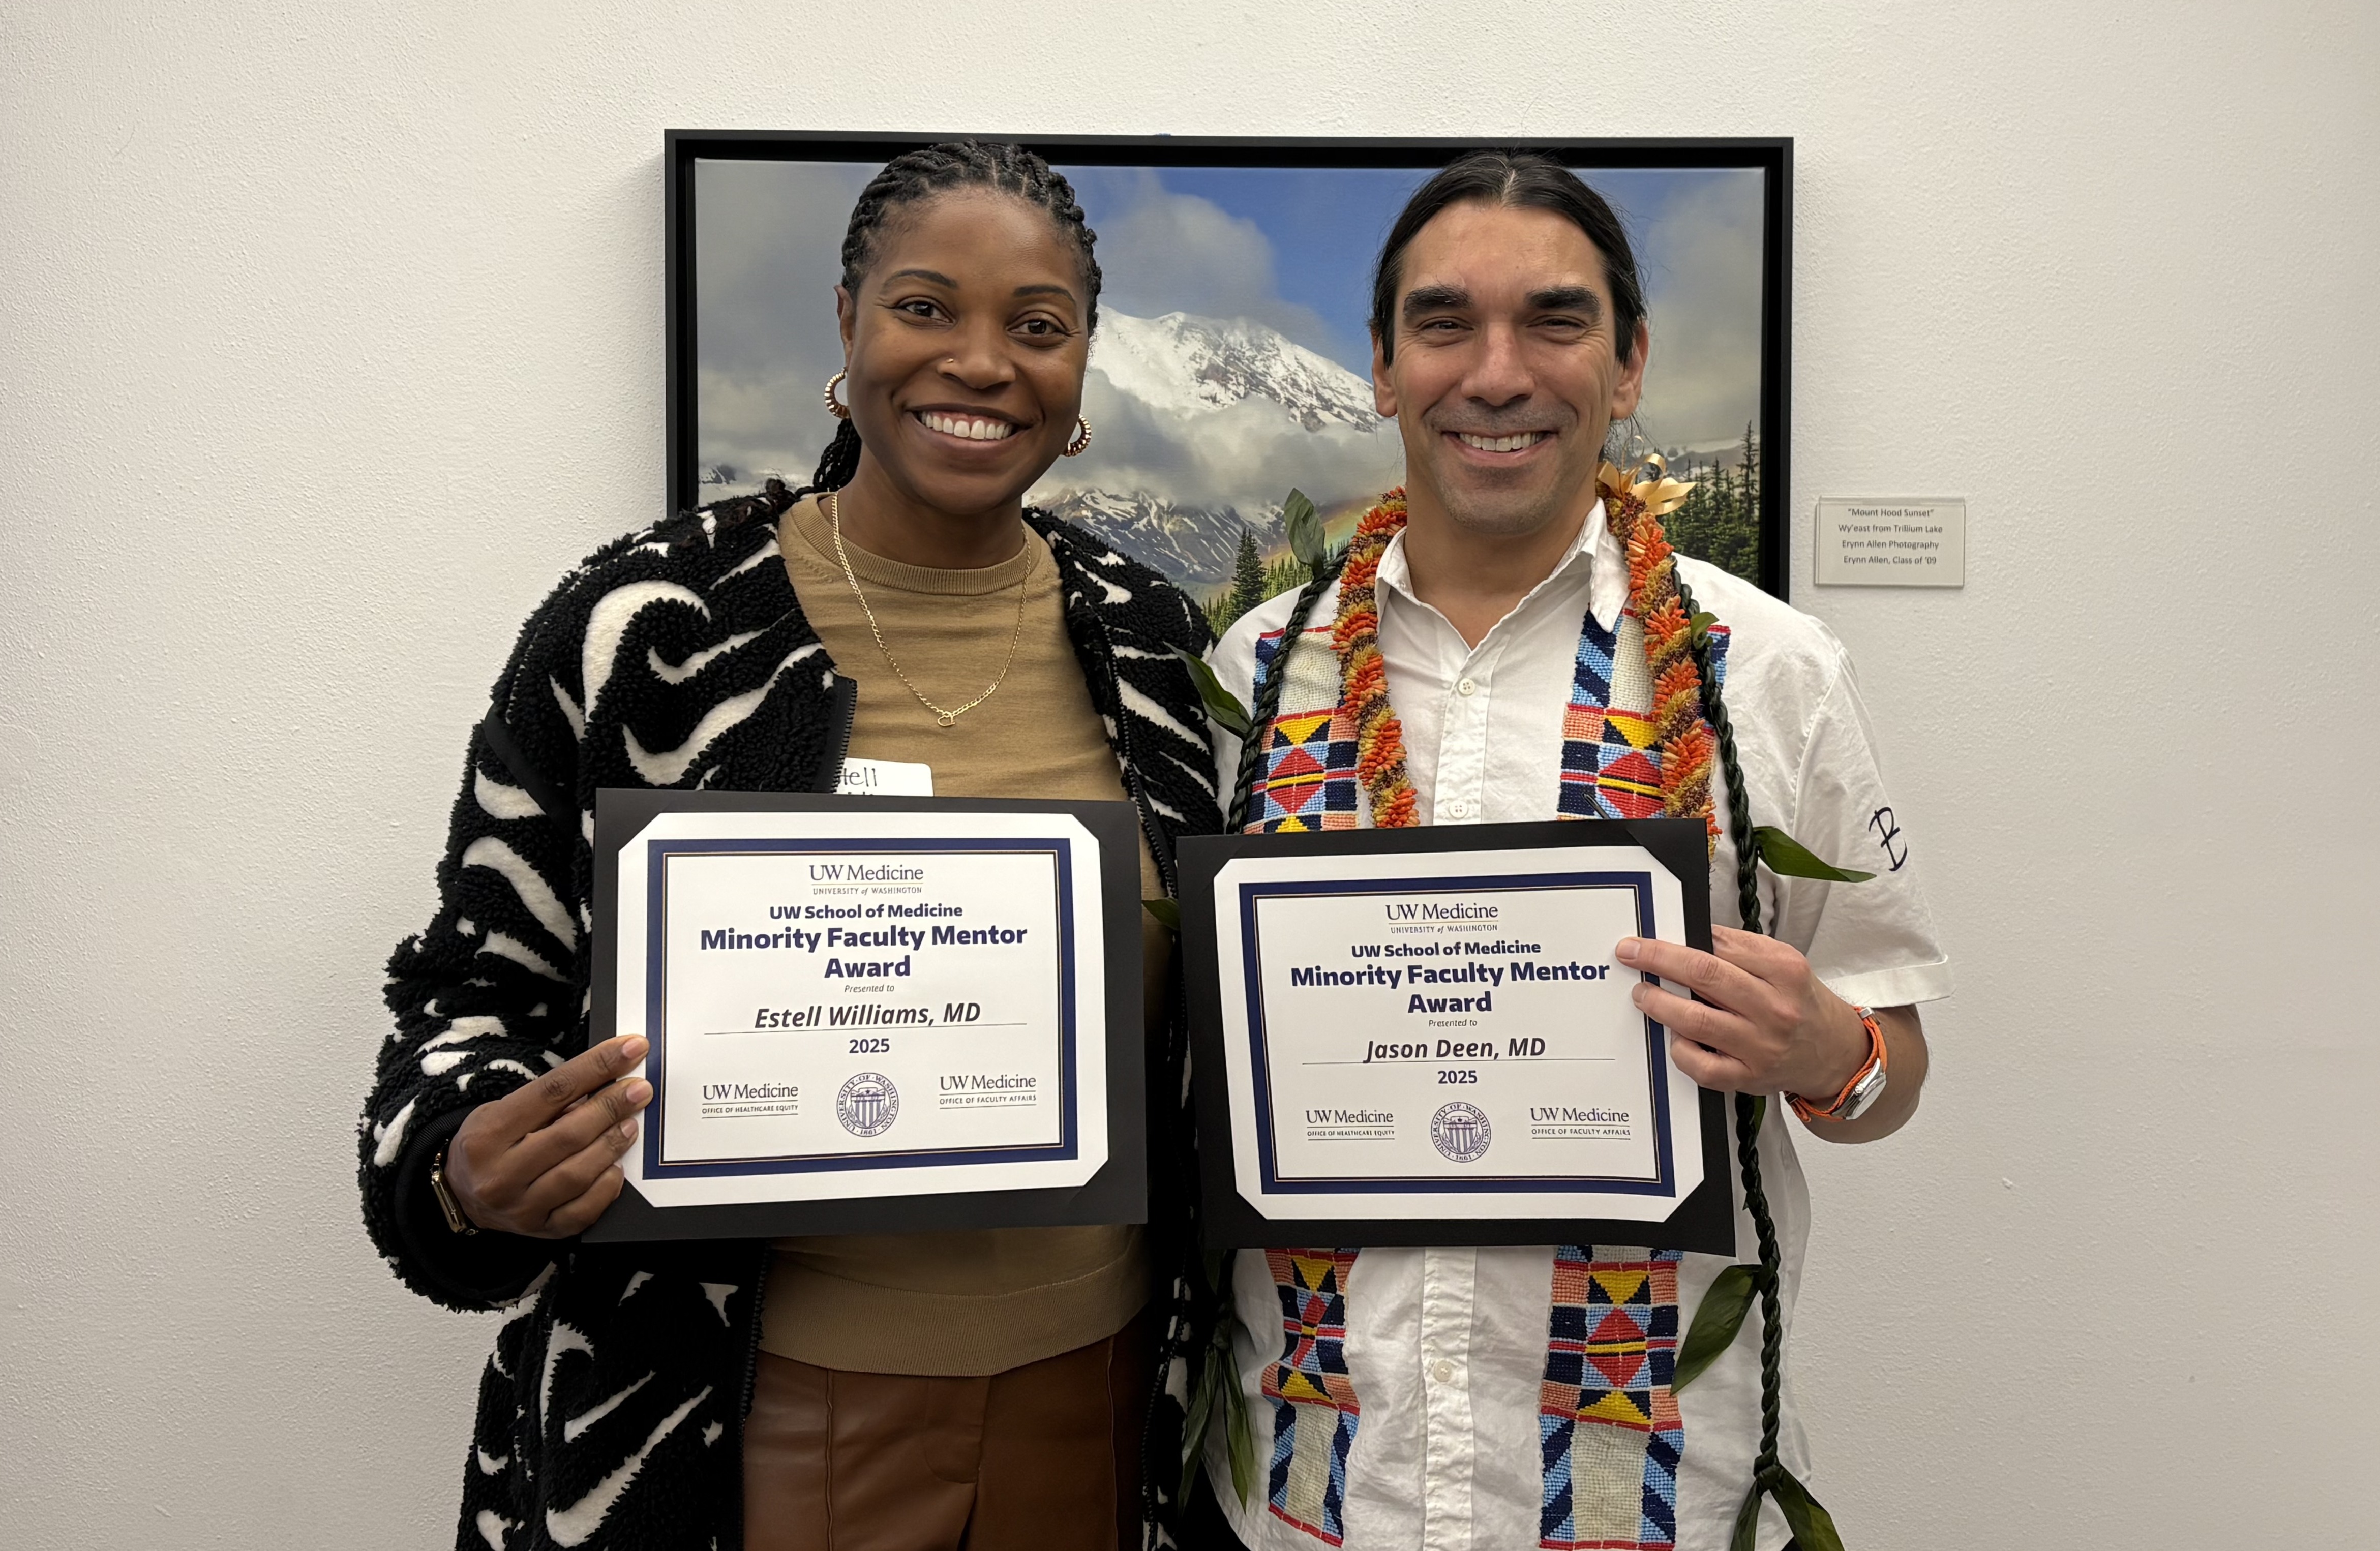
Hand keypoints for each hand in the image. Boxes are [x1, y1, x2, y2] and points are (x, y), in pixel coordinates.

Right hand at [444, 1035, 652, 1238]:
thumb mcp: (503, 1111)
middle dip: (611, 1107)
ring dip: (612, 1145)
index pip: (552, 1091)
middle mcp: (500, 1174)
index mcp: (488, 1134)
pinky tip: (616, 1167)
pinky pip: (582, 1211)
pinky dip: (606, 1188)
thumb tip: (605, 1079)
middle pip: (569, 1134)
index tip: (631, 1048)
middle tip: (640, 1089)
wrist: (461, 1196)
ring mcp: (520, 1207)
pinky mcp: (539, 1230)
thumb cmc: (491, 1144)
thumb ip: (549, 1100)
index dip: (596, 1066)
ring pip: (577, 1174)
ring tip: (631, 1124)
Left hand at [1616, 927, 1866, 1099]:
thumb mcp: (1785, 964)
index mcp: (1785, 972)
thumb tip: (1692, 937)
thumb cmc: (1802, 1005)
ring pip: (1698, 1021)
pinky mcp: (1749, 1077)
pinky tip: (1673, 1038)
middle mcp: (1774, 1009)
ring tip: (1643, 993)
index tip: (1649, 937)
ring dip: (1661, 1004)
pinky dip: (1681, 1051)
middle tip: (1632, 954)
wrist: (1834, 1053)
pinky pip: (1704, 1066)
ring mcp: (1761, 1046)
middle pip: (1706, 977)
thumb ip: (1742, 949)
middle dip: (1660, 961)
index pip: (1721, 946)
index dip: (1678, 940)